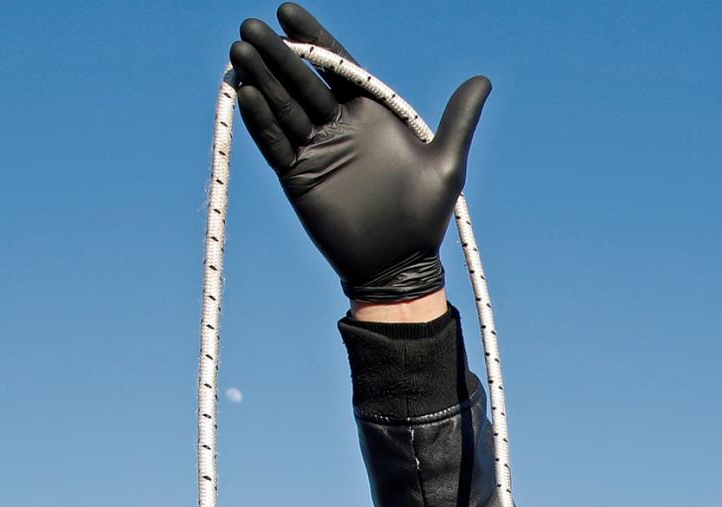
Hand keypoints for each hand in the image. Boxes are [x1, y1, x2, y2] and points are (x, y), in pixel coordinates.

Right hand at [232, 5, 490, 303]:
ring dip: (260, 80)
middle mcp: (338, 124)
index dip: (312, 37)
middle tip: (249, 27)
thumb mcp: (446, 163)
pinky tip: (245, 95)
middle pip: (302, 79)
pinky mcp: (298, 176)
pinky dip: (261, 121)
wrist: (399, 265)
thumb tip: (483, 79)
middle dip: (277, 53)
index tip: (287, 10)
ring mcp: (316, 148)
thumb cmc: (425, 216)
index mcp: (369, 111)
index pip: (336, 64)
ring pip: (282, 106)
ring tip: (239, 52)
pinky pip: (275, 144)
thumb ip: (459, 119)